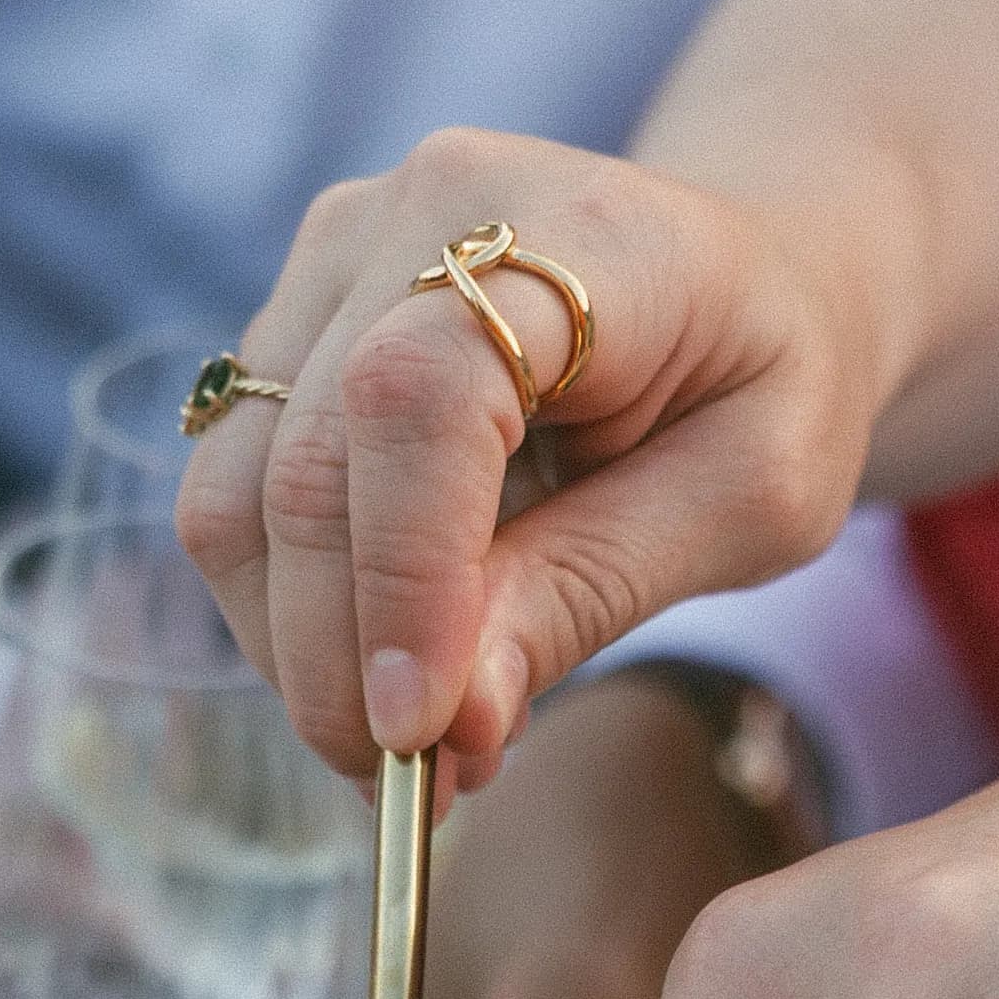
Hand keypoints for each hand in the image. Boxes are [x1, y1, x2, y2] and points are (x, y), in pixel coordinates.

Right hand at [174, 128, 893, 783]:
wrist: (750, 276)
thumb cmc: (766, 382)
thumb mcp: (752, 498)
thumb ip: (596, 588)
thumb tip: (449, 717)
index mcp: (571, 228)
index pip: (418, 395)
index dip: (402, 575)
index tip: (422, 731)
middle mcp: (421, 210)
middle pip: (303, 459)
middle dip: (339, 659)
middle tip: (419, 788)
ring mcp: (334, 259)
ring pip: (234, 493)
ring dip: (297, 653)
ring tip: (410, 742)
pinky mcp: (288, 326)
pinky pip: (231, 497)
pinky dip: (288, 615)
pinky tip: (382, 668)